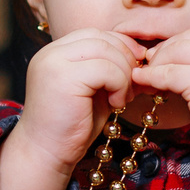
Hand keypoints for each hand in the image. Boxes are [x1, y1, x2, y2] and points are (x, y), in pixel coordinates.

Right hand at [0, 29, 144, 189]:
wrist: (46, 154)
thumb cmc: (72, 126)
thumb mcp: (95, 90)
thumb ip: (111, 69)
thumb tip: (143, 56)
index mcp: (55, 52)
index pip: (95, 34)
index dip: (120, 47)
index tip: (135, 68)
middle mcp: (51, 52)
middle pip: (101, 38)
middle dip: (126, 59)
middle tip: (133, 86)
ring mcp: (54, 62)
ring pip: (106, 51)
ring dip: (124, 74)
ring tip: (123, 98)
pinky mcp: (63, 78)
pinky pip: (106, 69)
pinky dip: (119, 85)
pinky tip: (116, 104)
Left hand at [128, 31, 189, 189]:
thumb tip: (179, 67)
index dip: (178, 45)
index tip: (163, 58)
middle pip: (186, 39)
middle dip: (163, 51)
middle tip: (148, 65)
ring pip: (175, 52)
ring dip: (155, 63)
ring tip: (144, 76)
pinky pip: (168, 73)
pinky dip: (151, 77)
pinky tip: (142, 82)